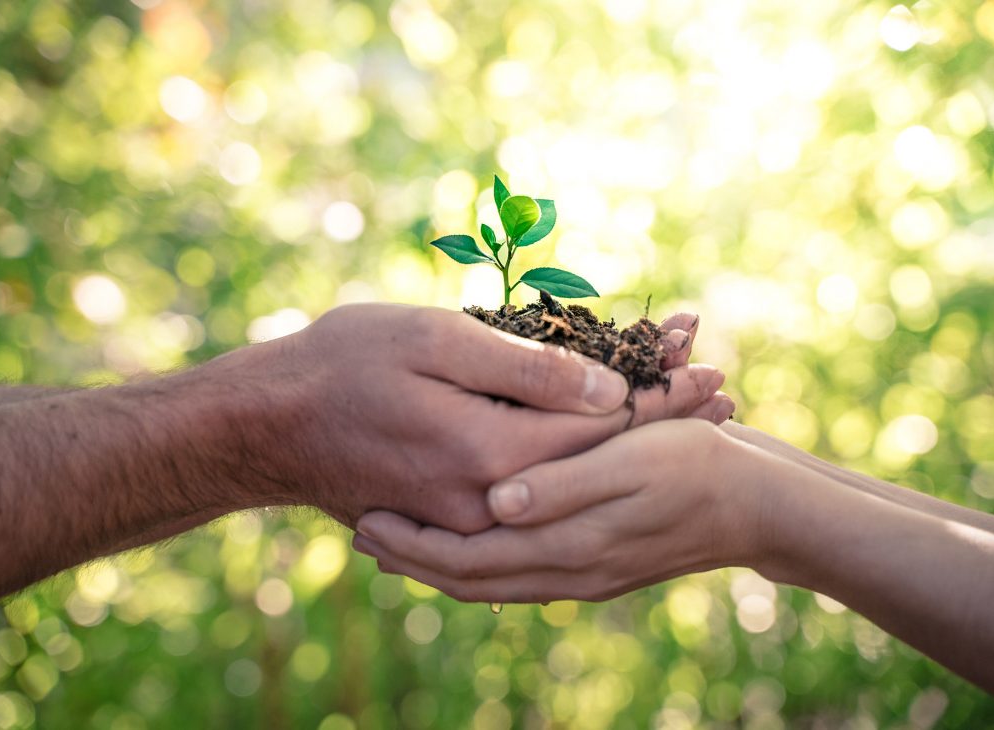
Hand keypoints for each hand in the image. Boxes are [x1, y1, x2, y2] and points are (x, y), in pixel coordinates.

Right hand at [212, 304, 729, 532]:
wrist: (271, 425)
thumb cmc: (345, 363)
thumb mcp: (432, 339)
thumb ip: (524, 370)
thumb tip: (607, 391)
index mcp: (490, 451)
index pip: (604, 430)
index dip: (663, 396)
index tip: (713, 368)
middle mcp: (492, 500)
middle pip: (601, 462)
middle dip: (664, 420)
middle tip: (721, 385)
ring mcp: (473, 518)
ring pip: (573, 481)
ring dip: (631, 442)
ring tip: (684, 410)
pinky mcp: (457, 518)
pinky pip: (536, 494)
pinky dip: (580, 462)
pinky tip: (608, 438)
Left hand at [352, 418, 760, 601]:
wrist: (758, 505)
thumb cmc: (697, 469)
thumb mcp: (631, 462)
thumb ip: (562, 487)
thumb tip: (496, 504)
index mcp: (570, 546)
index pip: (470, 558)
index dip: (414, 544)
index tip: (367, 520)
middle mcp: (568, 573)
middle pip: (471, 579)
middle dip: (414, 559)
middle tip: (363, 532)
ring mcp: (582, 574)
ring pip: (492, 581)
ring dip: (440, 563)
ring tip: (398, 541)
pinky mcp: (595, 564)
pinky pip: (518, 573)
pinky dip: (479, 560)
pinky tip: (468, 538)